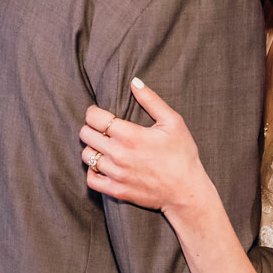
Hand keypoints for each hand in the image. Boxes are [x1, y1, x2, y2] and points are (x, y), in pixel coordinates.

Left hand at [80, 79, 208, 212]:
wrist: (186, 191)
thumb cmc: (182, 155)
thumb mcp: (173, 122)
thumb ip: (151, 100)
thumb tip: (134, 81)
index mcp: (130, 135)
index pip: (94, 118)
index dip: (93, 112)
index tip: (99, 113)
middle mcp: (118, 154)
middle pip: (86, 135)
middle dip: (91, 128)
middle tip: (101, 129)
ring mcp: (116, 174)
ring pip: (86, 156)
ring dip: (92, 148)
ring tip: (103, 146)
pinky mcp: (116, 191)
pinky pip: (91, 179)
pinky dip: (92, 171)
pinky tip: (102, 165)